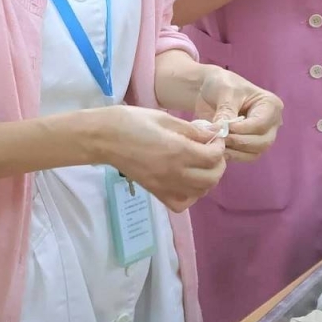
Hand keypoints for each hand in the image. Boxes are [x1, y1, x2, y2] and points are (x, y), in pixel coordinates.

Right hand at [88, 105, 227, 211]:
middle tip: (211, 151)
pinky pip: (181, 203)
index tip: (214, 136)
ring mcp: (165, 186)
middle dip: (218, 164)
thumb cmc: (131, 121)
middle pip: (212, 178)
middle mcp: (175, 172)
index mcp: (178, 151)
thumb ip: (191, 130)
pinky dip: (190, 195)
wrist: (103, 138)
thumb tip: (212, 134)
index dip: (219, 145)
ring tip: (200, 165)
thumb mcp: (164, 118)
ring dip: (207, 179)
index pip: (213, 156)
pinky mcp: (155, 192)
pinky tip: (186, 182)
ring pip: (201, 192)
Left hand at [194, 67, 282, 162]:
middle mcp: (271, 123)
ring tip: (217, 142)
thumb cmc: (221, 85)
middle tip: (219, 137)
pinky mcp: (250, 145)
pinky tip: (218, 148)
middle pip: (262, 142)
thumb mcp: (224, 92)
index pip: (261, 124)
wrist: (208, 90)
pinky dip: (232, 155)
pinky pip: (245, 156)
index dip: (243, 129)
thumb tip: (222, 130)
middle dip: (239, 142)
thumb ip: (226, 111)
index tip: (224, 127)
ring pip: (255, 152)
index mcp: (270, 105)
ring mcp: (261, 135)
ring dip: (235, 151)